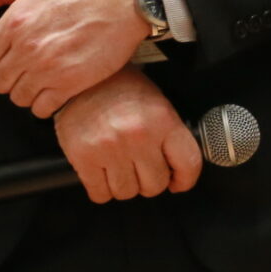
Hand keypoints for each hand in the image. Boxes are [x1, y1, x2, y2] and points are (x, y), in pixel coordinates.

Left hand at [0, 0, 151, 117]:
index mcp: (15, 21)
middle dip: (8, 77)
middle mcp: (27, 48)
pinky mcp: (70, 84)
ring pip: (18, 98)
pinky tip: (53, 91)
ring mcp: (48, 68)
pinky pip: (42, 108)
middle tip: (23, 71)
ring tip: (39, 81)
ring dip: (26, 92)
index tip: (5, 58)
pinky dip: (44, 104)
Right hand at [53, 69, 202, 203]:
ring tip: (118, 164)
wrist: (82, 77)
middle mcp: (138, 134)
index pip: (188, 164)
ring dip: (123, 184)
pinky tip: (101, 171)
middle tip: (139, 167)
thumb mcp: (156, 102)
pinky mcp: (84, 156)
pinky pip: (100, 194)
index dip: (184, 179)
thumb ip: (169, 136)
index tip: (177, 182)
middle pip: (155, 185)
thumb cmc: (120, 88)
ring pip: (126, 192)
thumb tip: (177, 171)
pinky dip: (101, 189)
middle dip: (148, 180)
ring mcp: (110, 147)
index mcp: (162, 119)